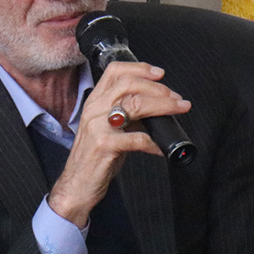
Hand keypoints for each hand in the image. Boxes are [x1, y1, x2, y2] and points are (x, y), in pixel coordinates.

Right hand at [47, 61, 190, 226]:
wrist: (76, 185)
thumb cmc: (95, 157)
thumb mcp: (108, 129)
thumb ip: (127, 115)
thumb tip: (158, 109)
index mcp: (95, 101)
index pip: (115, 71)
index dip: (140, 68)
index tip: (160, 74)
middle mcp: (94, 109)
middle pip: (130, 84)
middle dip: (158, 89)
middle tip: (176, 98)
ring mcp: (97, 126)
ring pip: (135, 105)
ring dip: (163, 106)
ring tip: (178, 110)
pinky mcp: (104, 146)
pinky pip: (137, 139)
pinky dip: (155, 142)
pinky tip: (162, 147)